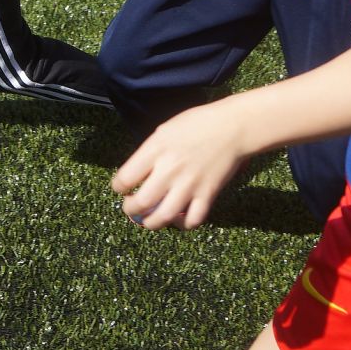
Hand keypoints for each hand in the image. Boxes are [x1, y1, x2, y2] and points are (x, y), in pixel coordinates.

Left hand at [111, 103, 249, 229]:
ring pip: (164, 216)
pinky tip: (178, 219)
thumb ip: (149, 152)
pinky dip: (183, 225)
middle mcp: (170, 170)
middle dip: (130, 210)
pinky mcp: (208, 194)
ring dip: (151, 223)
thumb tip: (136, 174)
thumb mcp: (164, 131)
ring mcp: (190, 184)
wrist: (232, 127)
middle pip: (141, 202)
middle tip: (130, 208)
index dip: (118, 187)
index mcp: (156, 150)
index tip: (120, 188)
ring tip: (148, 220)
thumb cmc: (197, 124)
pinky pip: (193, 220)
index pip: (125, 178)